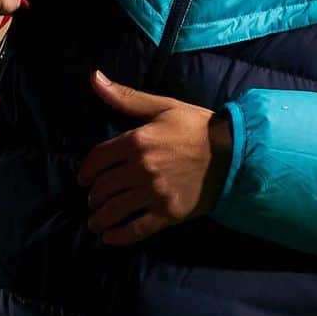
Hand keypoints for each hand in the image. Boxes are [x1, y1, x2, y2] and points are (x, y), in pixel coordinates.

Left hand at [77, 70, 232, 244]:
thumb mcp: (161, 106)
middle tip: (93, 199)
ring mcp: (154, 193)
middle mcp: (141, 169)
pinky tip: (109, 238)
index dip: (87, 171)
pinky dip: (119, 236)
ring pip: (115, 210)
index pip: (98, 159)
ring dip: (100, 218)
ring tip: (96, 222)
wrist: (233, 152)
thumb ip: (125, 97)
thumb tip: (94, 77)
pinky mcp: (168, 213)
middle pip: (104, 187)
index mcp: (137, 141)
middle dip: (94, 195)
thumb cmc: (195, 126)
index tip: (84, 178)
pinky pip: (137, 229)